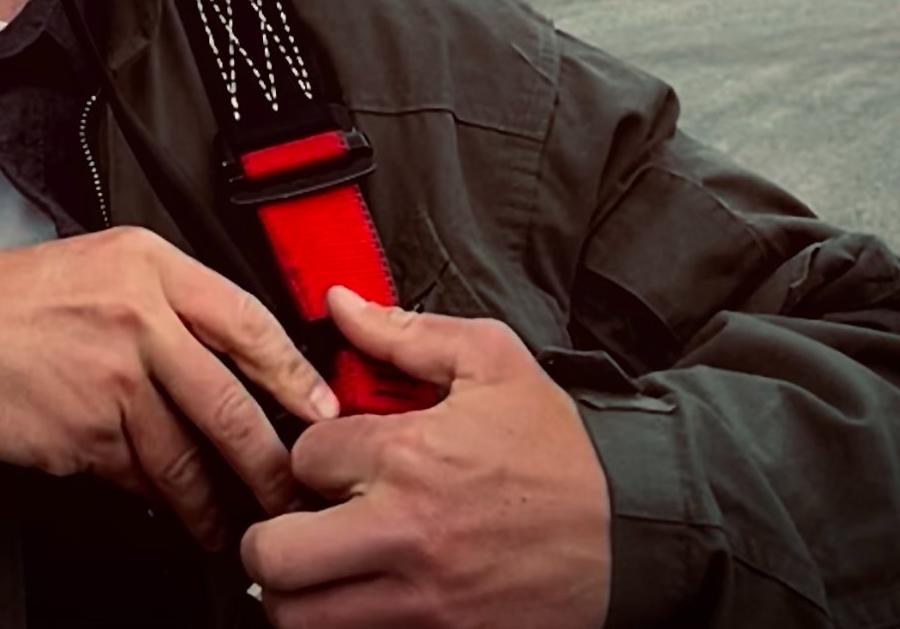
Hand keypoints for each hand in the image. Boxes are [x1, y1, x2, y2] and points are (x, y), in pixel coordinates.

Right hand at [0, 227, 338, 547]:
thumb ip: (170, 296)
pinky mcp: (84, 434)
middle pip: (227, 399)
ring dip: (212, 498)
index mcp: (150, 266)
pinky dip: (157, 498)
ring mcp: (111, 380)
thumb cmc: (18, 299)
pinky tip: (166, 507)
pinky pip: (138, 476)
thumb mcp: (106, 262)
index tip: (319, 404)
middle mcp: (137, 318)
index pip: (244, 319)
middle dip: (268, 456)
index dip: (291, 370)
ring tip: (228, 520)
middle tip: (291, 485)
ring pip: (186, 453)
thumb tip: (234, 348)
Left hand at [242, 286, 610, 627]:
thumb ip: (404, 332)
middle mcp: (403, 534)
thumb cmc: (559, 447)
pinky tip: (359, 597)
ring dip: (296, 594)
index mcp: (409, 456)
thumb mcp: (491, 361)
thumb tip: (340, 303)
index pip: (303, 457)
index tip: (334, 458)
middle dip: (270, 536)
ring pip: (302, 621)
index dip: (311, 453)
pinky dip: (343, 625)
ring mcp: (421, 603)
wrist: (629, 528)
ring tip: (317, 569)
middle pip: (276, 556)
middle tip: (293, 523)